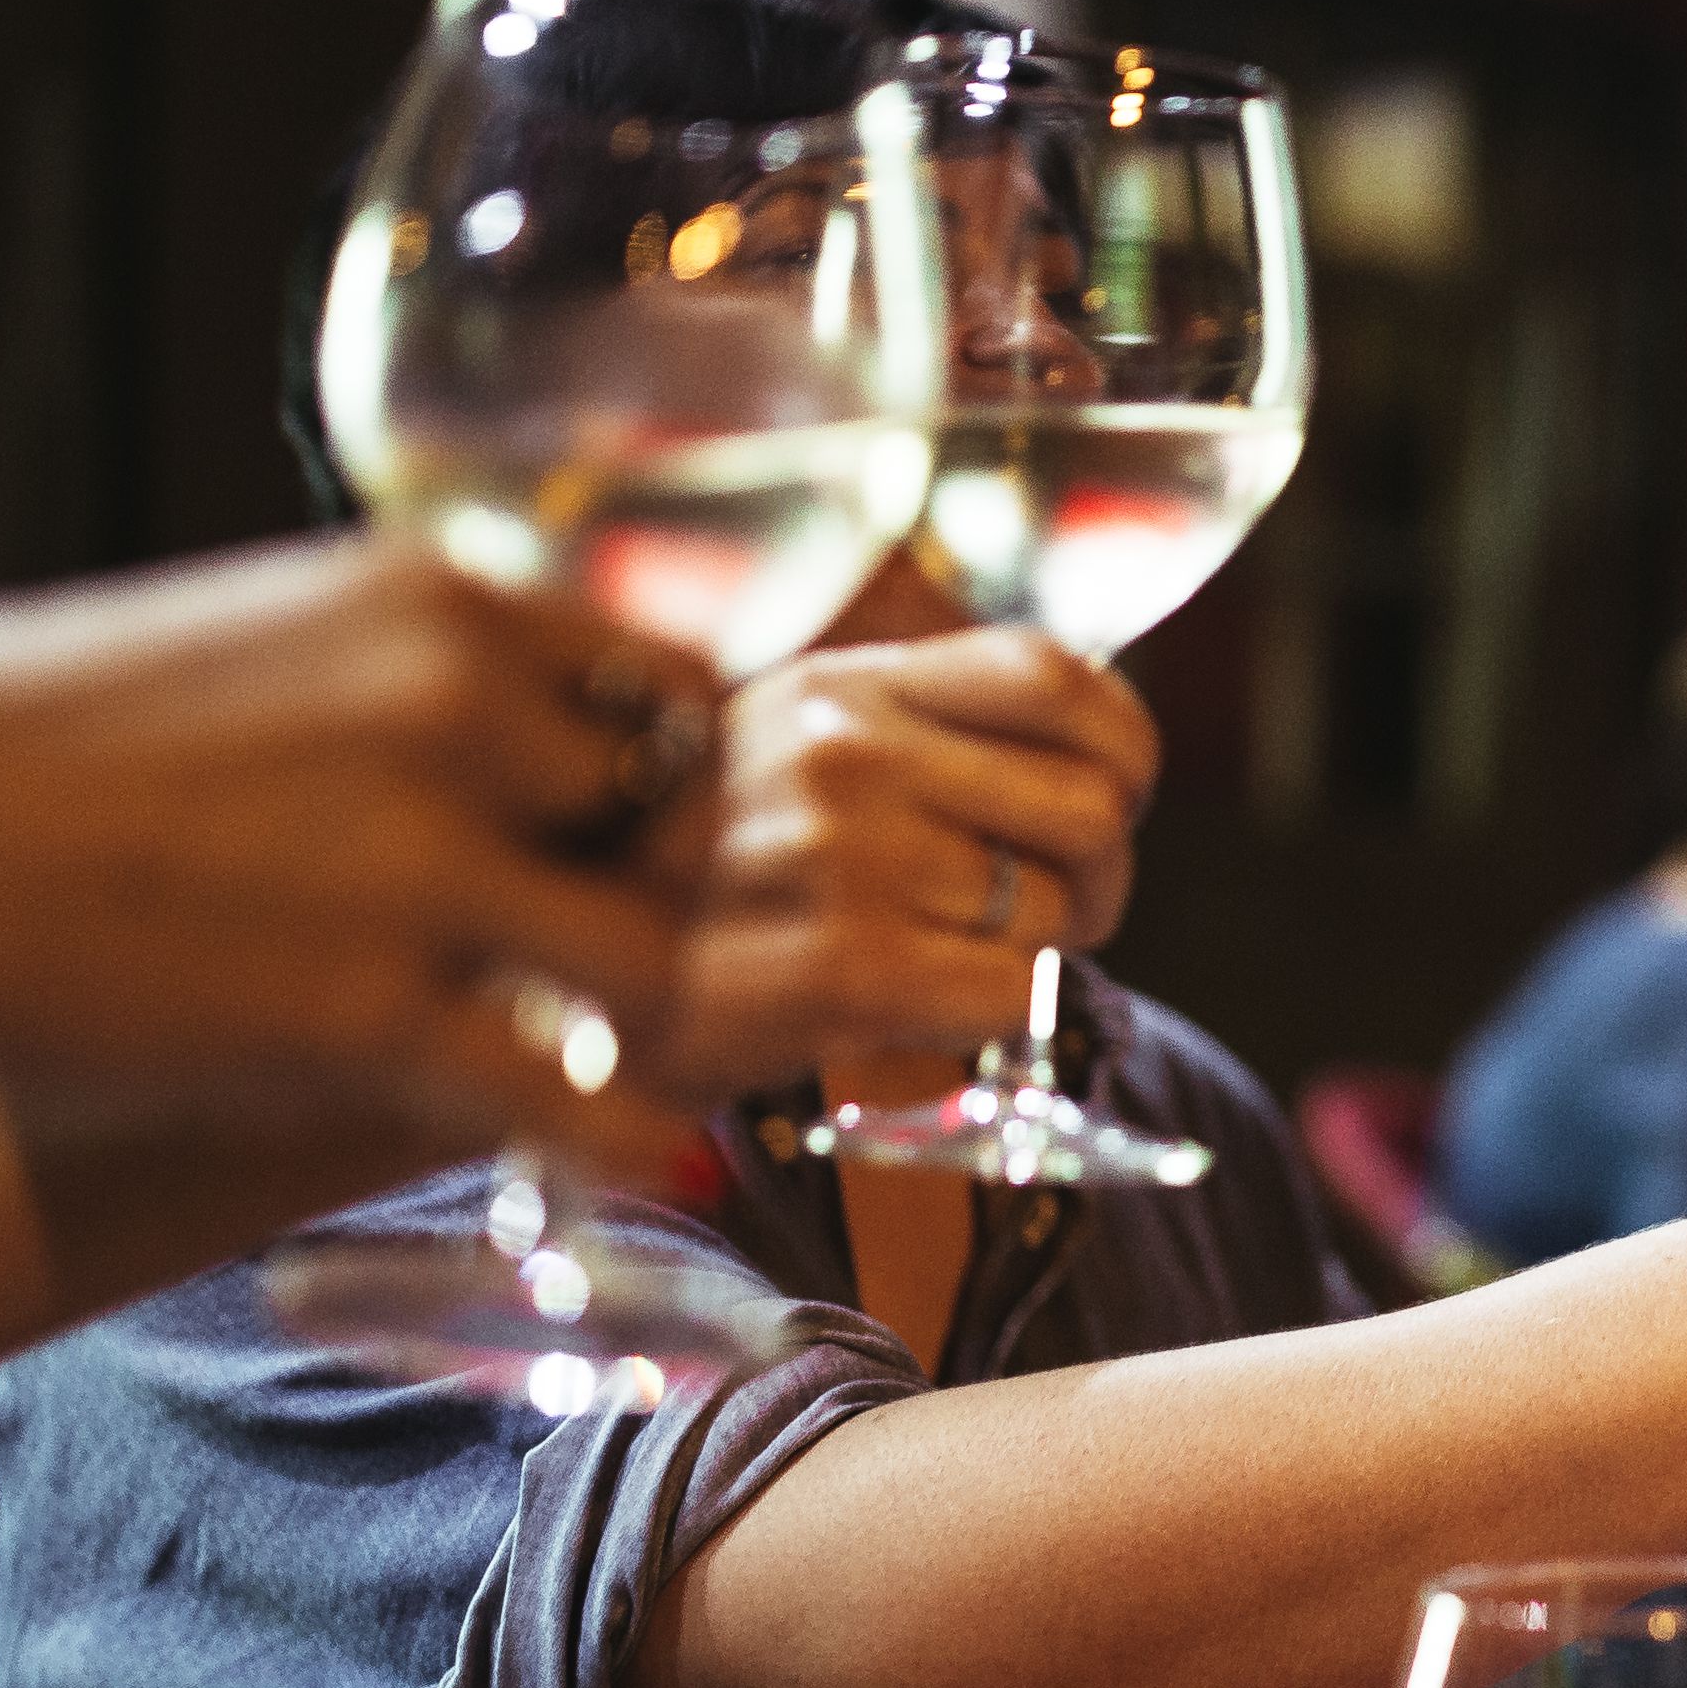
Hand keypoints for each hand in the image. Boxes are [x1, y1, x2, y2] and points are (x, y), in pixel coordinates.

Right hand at [0, 538, 718, 1159]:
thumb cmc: (35, 741)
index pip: (674, 687)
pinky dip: (617, 1133)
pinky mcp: (361, 1004)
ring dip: (655, 1019)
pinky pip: (571, 1089)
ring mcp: (415, 856)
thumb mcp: (269, 637)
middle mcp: (455, 705)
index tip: (644, 847)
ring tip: (626, 1058)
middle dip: (675, 899)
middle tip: (648, 964)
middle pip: (686, 819)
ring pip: (655, 955)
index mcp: (437, 602)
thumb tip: (531, 747)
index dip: (678, 784)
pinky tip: (630, 1154)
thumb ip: (416, 682)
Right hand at [649, 624, 1160, 1096]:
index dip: (1124, 750)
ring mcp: (839, 854)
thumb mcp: (791, 756)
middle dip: (1095, 877)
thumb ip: (922, 732)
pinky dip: (999, 1012)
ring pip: (1053, 909)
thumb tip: (1097, 765)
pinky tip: (925, 1007)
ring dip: (1036, 952)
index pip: (1054, 675)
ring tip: (950, 959)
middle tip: (1036, 911)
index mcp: (842, 683)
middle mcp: (842, 750)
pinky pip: (1016, 989)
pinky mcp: (843, 965)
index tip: (1113, 798)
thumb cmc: (707, 885)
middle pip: (1089, 806)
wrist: (563, 998)